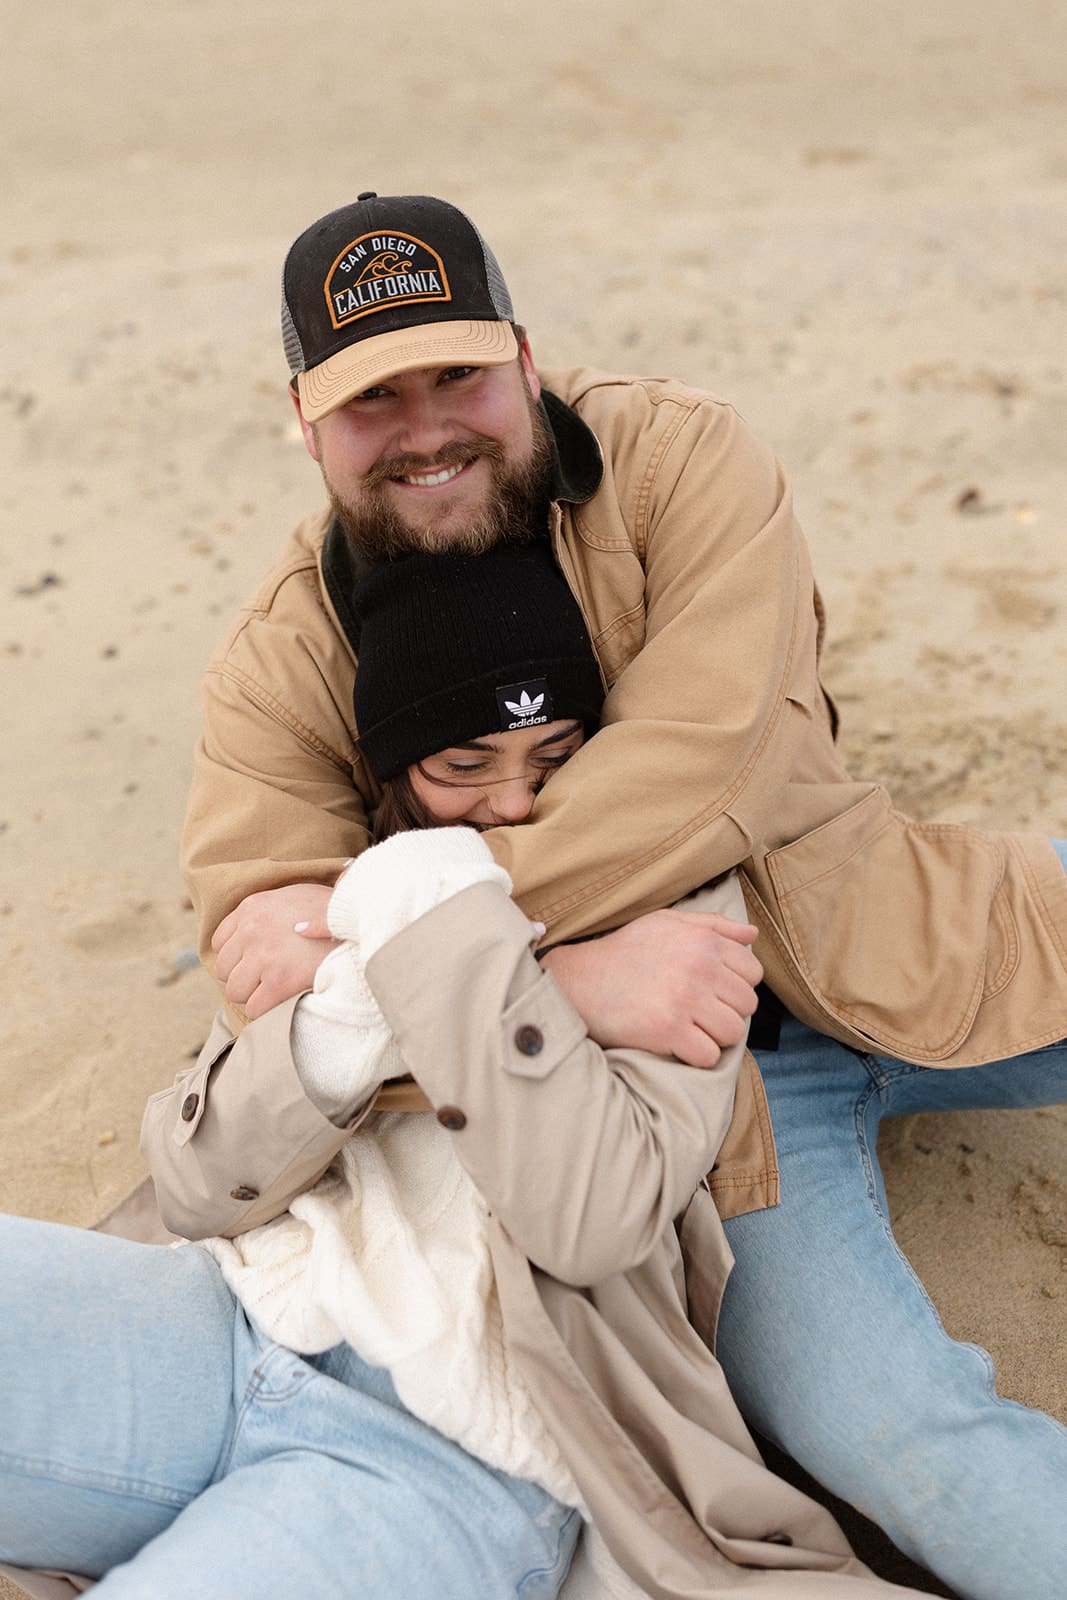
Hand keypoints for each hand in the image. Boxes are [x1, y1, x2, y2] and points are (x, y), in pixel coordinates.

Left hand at [211, 883, 338, 1018]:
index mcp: (252, 906)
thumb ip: (268, 910)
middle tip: (269, 978)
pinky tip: (285, 1000)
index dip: (239, 956)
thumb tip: (249, 931)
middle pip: (224, 969)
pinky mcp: (278, 982)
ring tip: (278, 988)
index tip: (257, 961)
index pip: (220, 942)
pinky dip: (267, 1010)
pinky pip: (254, 1008)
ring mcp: (263, 956)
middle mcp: (251, 929)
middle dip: (244, 977)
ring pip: (235, 991)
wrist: (363, 925)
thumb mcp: (295, 896)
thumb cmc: (333, 912)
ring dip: (254, 994)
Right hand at [540, 908, 761, 1068]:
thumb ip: (713, 925)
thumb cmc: (625, 951)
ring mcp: (685, 1000)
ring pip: (733, 1032)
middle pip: (747, 1005)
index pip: (753, 973)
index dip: (736, 986)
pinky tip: (678, 1044)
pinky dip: (697, 1055)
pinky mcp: (669, 1031)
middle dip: (727, 1012)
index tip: (714, 992)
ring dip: (715, 1036)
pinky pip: (709, 1055)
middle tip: (700, 1013)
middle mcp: (699, 968)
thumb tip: (753, 935)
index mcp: (703, 942)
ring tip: (692, 1029)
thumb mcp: (666, 923)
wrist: (581, 980)